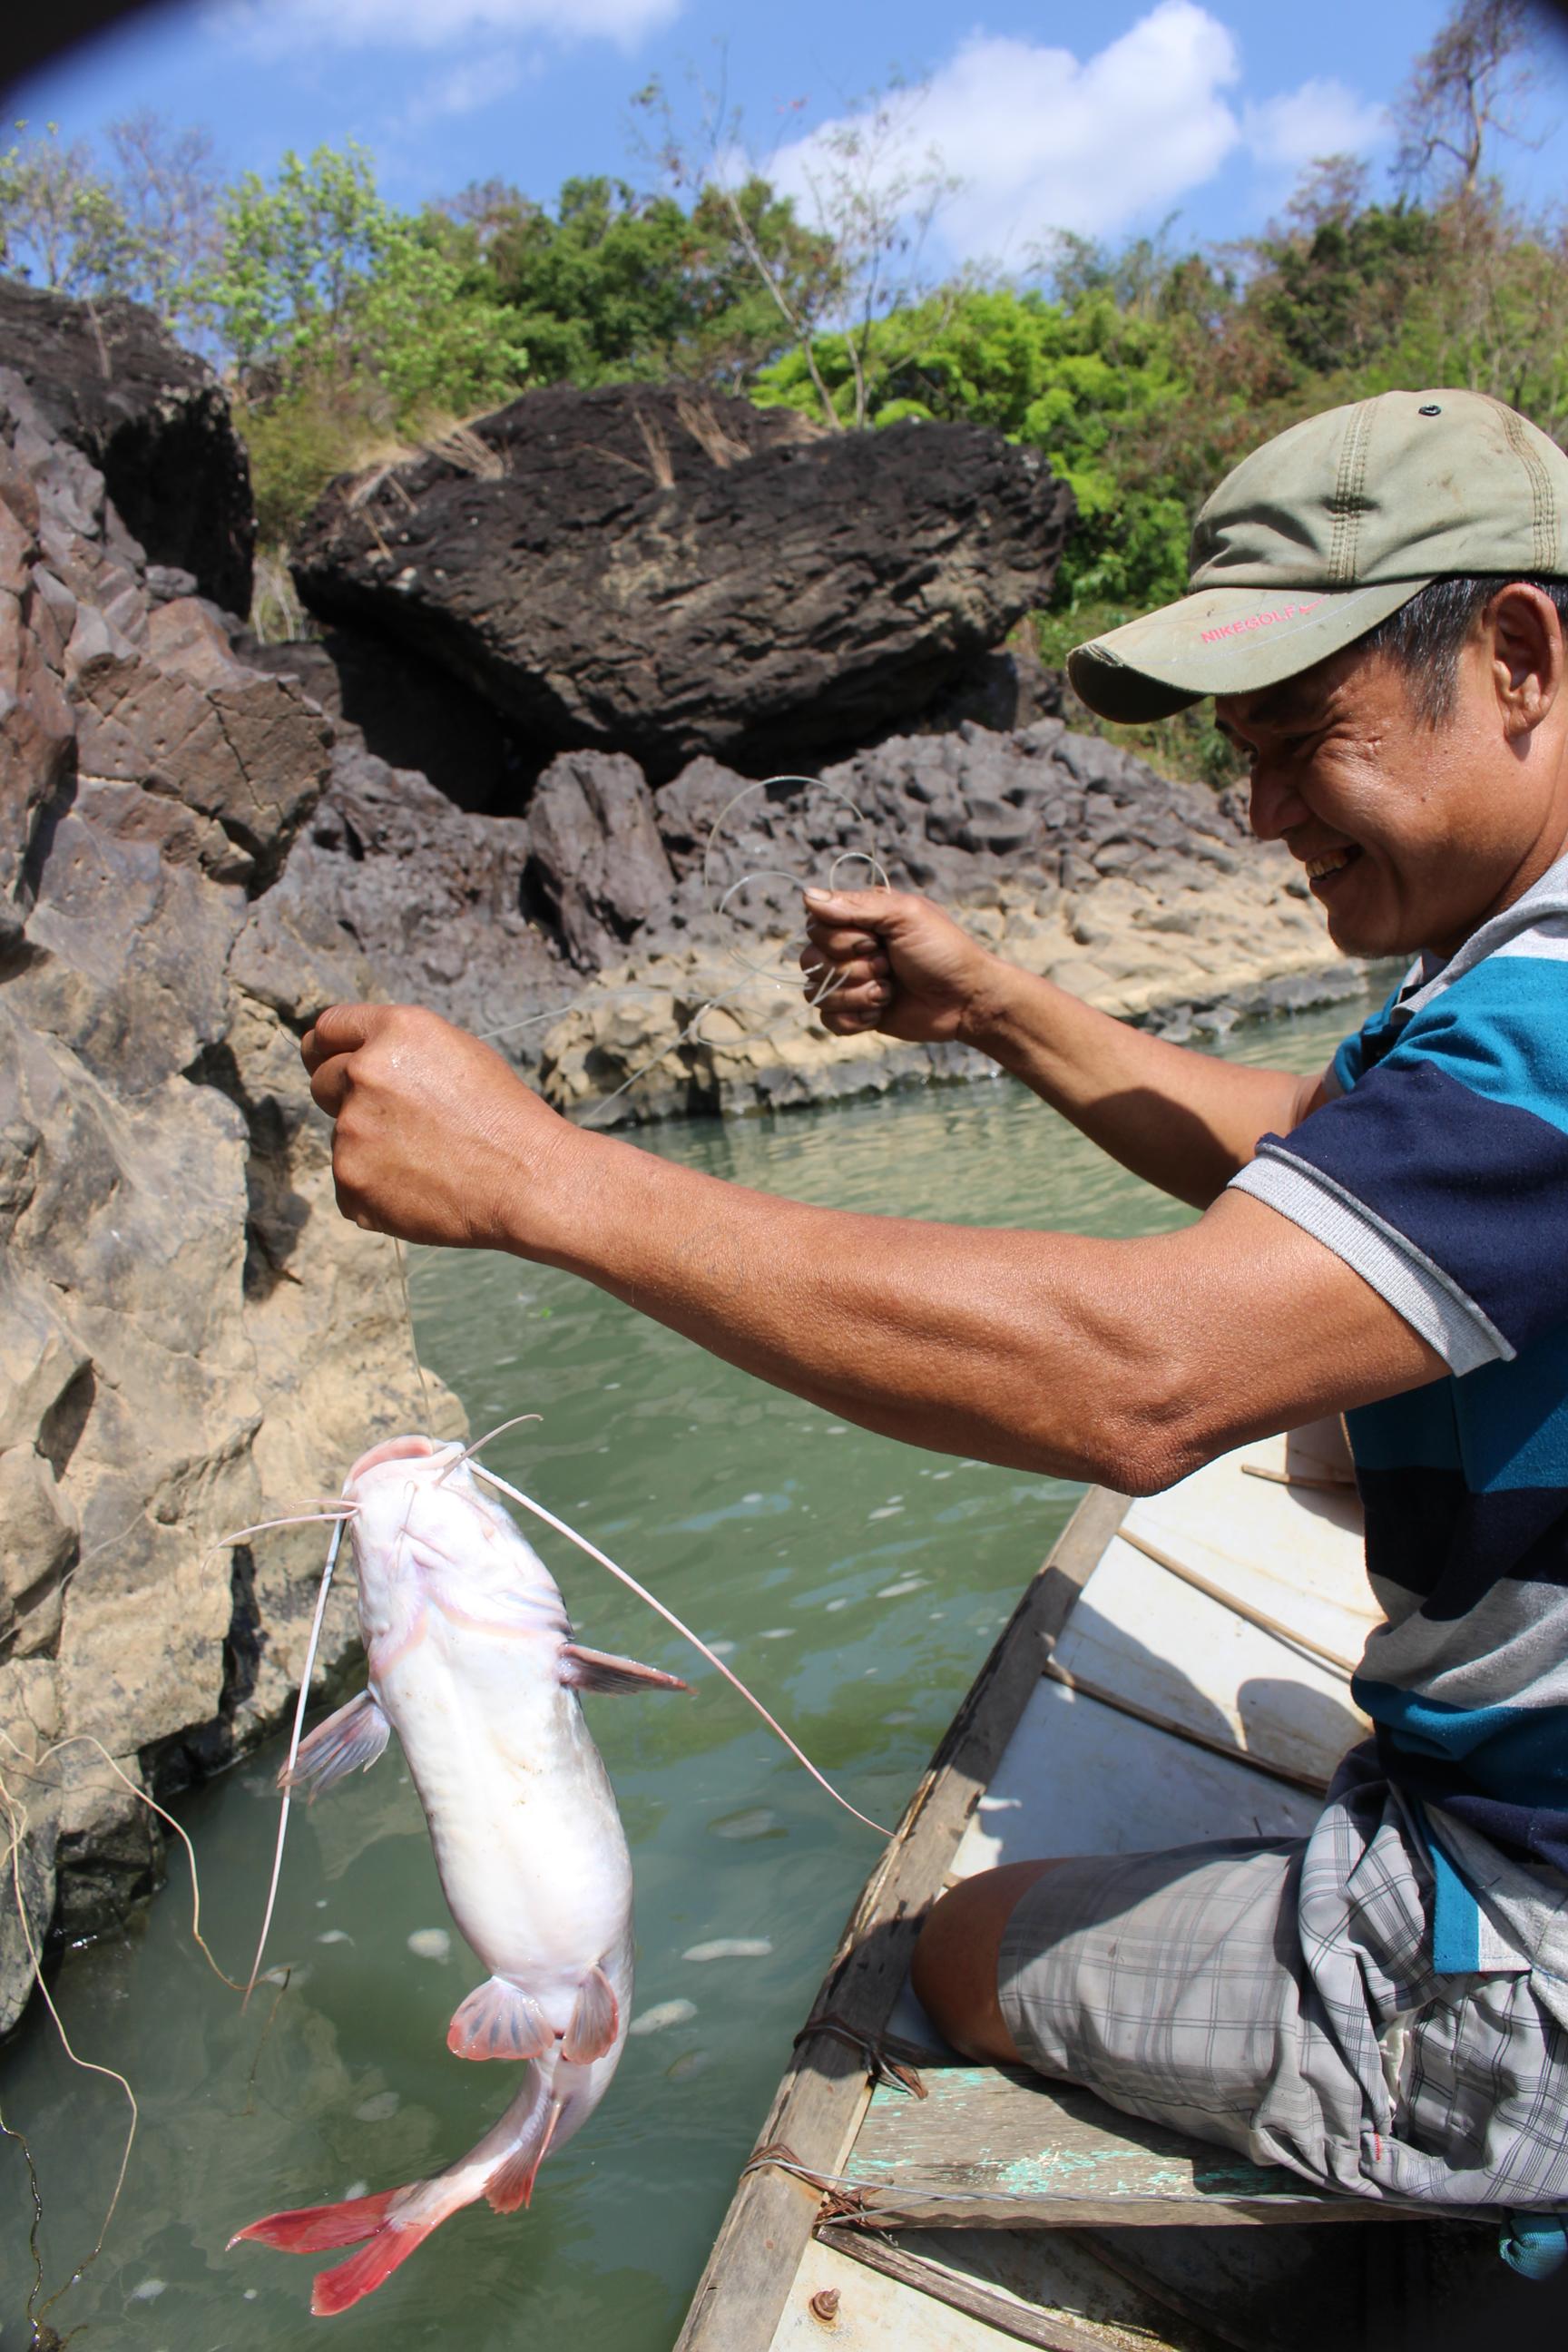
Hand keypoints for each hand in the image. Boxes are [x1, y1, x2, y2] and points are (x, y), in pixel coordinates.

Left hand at [301, 1004, 571, 1250]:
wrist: (529, 1180)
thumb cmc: (503, 1115)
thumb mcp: (456, 1053)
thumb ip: (395, 1050)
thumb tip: (348, 1062)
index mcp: (394, 1031)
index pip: (327, 1029)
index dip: (326, 1047)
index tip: (324, 1060)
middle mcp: (362, 1073)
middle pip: (322, 1081)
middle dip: (347, 1096)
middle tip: (397, 1122)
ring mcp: (350, 1131)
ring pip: (343, 1137)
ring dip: (372, 1147)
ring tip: (431, 1161)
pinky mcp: (350, 1183)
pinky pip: (352, 1183)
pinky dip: (378, 1188)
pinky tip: (423, 1188)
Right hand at [799, 889, 1006, 1044]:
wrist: (966, 999)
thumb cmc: (943, 951)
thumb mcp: (905, 916)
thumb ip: (855, 905)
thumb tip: (806, 894)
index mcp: (858, 919)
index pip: (815, 926)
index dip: (840, 940)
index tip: (875, 941)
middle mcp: (849, 948)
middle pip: (810, 960)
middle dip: (853, 970)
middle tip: (888, 967)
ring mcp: (850, 981)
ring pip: (816, 992)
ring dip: (856, 995)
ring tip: (888, 993)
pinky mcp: (855, 1012)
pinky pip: (827, 1019)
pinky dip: (853, 1019)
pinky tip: (880, 1012)